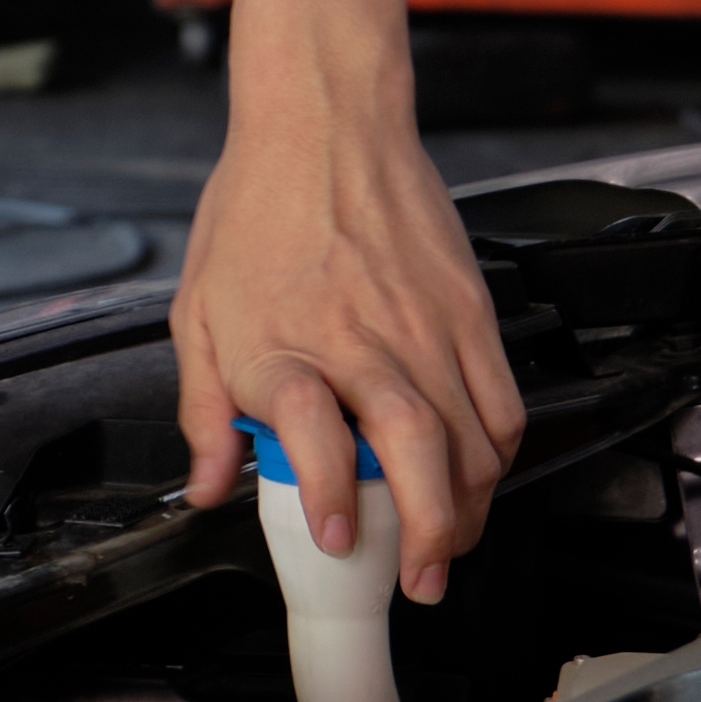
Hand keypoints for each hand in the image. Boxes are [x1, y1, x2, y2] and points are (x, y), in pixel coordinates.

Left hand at [168, 70, 524, 599]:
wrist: (325, 124)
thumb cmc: (257, 209)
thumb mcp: (198, 311)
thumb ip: (204, 409)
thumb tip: (208, 483)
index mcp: (283, 345)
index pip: (316, 439)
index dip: (331, 499)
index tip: (334, 539)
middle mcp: (361, 341)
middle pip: (418, 451)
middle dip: (428, 533)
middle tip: (419, 577)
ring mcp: (424, 327)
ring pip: (472, 439)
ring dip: (468, 506)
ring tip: (449, 541)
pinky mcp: (468, 311)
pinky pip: (502, 400)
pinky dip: (499, 452)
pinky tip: (479, 474)